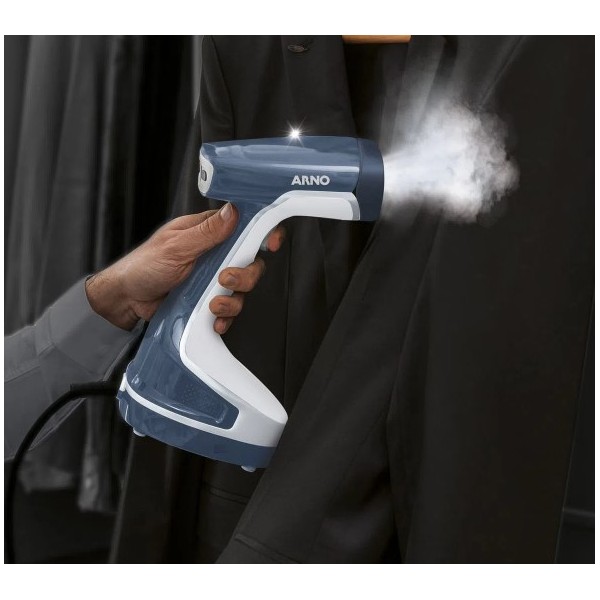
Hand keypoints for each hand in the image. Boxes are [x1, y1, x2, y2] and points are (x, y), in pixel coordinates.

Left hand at [86, 204, 284, 332]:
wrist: (127, 301)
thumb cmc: (143, 266)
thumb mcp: (175, 246)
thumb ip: (207, 232)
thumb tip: (234, 212)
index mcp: (208, 232)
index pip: (245, 226)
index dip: (263, 232)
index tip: (270, 242)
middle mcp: (215, 254)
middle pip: (251, 262)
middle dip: (244, 275)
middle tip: (225, 279)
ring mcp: (213, 278)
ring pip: (243, 289)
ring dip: (232, 300)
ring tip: (212, 303)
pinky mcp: (209, 299)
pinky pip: (230, 309)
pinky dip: (224, 317)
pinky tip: (213, 319)